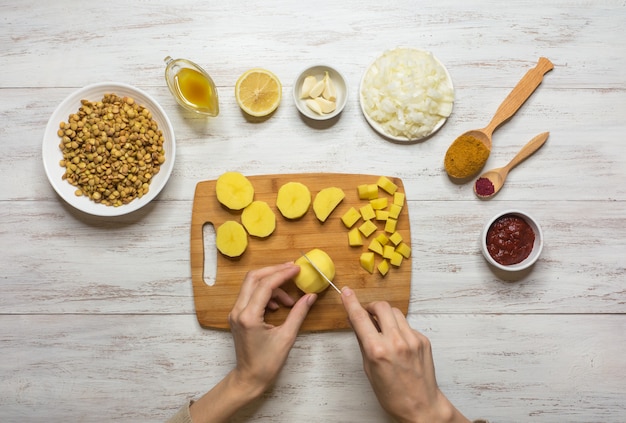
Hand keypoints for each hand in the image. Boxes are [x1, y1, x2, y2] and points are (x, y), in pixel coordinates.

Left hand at [229, 262, 316, 393]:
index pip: (265, 285)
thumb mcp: (287, 337)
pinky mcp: (237, 315)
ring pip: (251, 285)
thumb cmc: (267, 363)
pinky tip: (278, 306)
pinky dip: (265, 294)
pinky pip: (250, 295)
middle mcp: (238, 311)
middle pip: (253, 278)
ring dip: (271, 285)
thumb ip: (298, 313)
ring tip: (289, 300)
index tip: (297, 269)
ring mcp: (235, 312)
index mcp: (249, 316)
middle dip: (274, 271)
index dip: (282, 274)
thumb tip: (311, 296)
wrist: (249, 378)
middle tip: (292, 270)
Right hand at [341, 287, 468, 422]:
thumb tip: (355, 322)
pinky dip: (399, 329)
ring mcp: (412, 339)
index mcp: (377, 350)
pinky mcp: (423, 340)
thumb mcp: (369, 368)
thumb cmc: (391, 393)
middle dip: (371, 307)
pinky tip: (398, 343)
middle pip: (381, 306)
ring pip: (395, 312)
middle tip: (367, 314)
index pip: (360, 318)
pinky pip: (407, 325)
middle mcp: (396, 341)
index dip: (351, 302)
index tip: (346, 292)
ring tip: (382, 329)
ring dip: (386, 316)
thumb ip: (362, 342)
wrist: (421, 406)